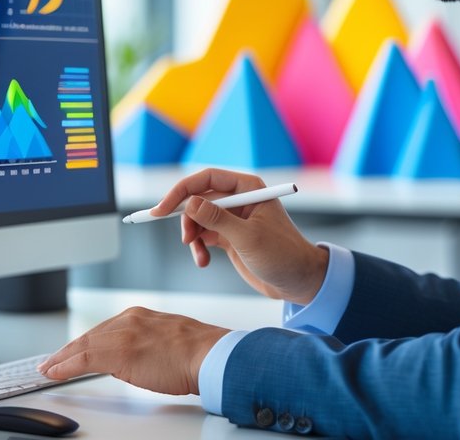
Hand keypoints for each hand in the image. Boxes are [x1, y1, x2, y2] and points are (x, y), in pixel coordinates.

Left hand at [37, 307, 227, 395]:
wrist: (209, 355)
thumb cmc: (196, 354)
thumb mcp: (165, 342)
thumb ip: (144, 346)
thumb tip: (129, 363)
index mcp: (140, 316)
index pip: (102, 331)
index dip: (83, 343)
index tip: (71, 352)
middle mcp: (129, 319)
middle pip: (89, 336)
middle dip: (68, 350)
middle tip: (51, 361)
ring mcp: (123, 333)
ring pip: (83, 345)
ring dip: (62, 358)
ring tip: (49, 368)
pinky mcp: (119, 350)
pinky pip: (84, 358)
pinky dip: (65, 365)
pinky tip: (54, 372)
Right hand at [153, 168, 329, 304]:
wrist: (298, 281)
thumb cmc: (282, 254)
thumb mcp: (247, 237)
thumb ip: (217, 219)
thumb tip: (189, 202)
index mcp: (248, 188)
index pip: (207, 179)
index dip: (182, 191)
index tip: (162, 209)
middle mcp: (239, 198)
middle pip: (198, 198)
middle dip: (187, 218)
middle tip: (185, 240)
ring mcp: (233, 218)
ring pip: (197, 218)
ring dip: (193, 236)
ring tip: (199, 256)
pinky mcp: (229, 236)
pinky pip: (202, 235)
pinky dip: (198, 247)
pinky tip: (203, 261)